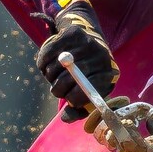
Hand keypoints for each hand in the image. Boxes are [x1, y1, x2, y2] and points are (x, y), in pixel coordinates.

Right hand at [34, 3, 114, 121]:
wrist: (87, 37)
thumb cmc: (88, 72)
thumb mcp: (88, 91)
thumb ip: (78, 109)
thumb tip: (65, 118)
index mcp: (109, 74)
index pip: (89, 90)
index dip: (74, 98)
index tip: (68, 99)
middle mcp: (101, 56)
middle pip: (70, 78)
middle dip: (59, 88)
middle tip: (57, 88)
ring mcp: (87, 42)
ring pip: (55, 67)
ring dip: (49, 76)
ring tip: (54, 74)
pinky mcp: (72, 33)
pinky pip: (47, 53)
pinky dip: (43, 63)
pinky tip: (48, 64)